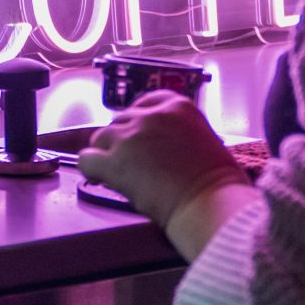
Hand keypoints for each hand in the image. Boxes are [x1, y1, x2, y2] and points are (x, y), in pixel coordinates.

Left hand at [79, 92, 247, 249]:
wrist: (210, 203)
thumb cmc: (218, 181)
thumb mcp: (204, 139)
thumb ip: (179, 132)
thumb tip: (163, 143)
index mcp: (177, 106)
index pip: (145, 102)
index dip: (137, 119)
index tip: (137, 133)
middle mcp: (150, 116)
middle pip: (120, 120)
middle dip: (123, 140)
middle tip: (132, 161)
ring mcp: (130, 137)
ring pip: (100, 137)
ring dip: (106, 153)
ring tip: (118, 172)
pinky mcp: (114, 162)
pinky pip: (87, 159)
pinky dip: (91, 169)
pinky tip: (101, 178)